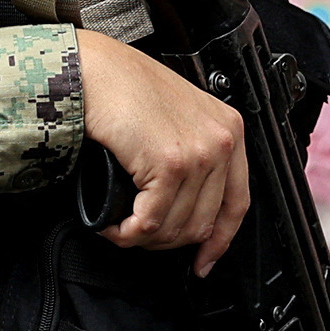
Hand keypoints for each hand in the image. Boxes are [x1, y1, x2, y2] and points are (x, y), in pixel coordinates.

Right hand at [77, 29, 249, 274]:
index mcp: (229, 129)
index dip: (218, 242)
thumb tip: (185, 208)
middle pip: (203, 222)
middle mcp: (222, 141)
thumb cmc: (123, 87)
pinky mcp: (170, 163)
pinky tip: (114, 224)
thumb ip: (192, 156)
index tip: (203, 261)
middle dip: (167, 242)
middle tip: (139, 236)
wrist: (93, 68)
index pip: (237, 204)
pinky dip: (128, 232)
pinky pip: (151, 221)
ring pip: (176, 227)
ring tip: (121, 227)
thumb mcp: (177, 119)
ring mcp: (199, 153)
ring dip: (142, 238)